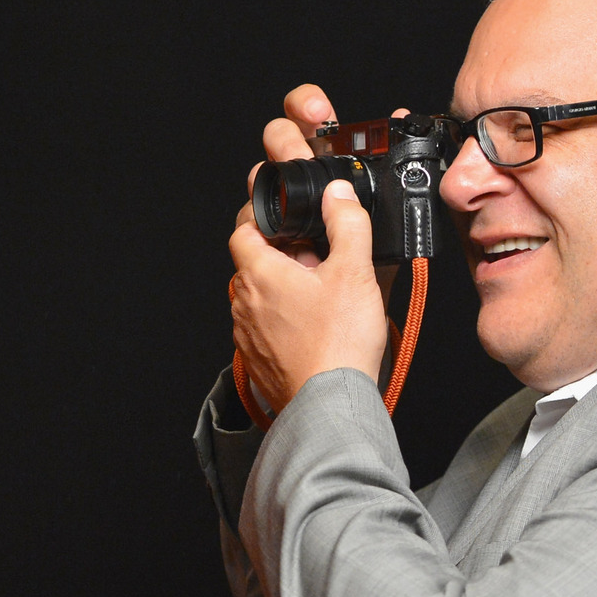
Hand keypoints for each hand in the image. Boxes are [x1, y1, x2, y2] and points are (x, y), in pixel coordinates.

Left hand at [227, 85, 393, 412]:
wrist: (328, 401)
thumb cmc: (337, 343)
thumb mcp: (354, 271)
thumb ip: (347, 224)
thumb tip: (338, 195)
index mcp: (259, 273)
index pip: (242, 230)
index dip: (262, 218)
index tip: (283, 218)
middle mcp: (244, 302)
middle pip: (252, 263)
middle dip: (282, 254)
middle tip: (317, 259)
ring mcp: (247, 333)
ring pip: (258, 296)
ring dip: (282, 287)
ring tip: (320, 293)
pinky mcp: (257, 357)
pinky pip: (263, 326)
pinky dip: (282, 317)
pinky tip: (314, 324)